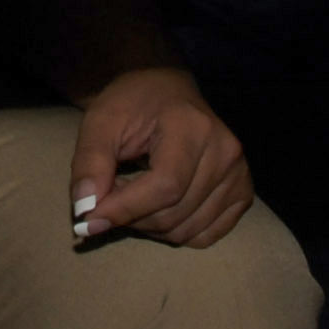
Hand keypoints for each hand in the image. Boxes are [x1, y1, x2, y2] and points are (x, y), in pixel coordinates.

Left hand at [69, 66, 255, 250]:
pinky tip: (158, 205)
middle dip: (131, 216)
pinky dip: (173, 231)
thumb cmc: (133, 103)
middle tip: (108, 197)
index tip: (89, 218)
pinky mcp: (242, 192)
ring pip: (185, 231)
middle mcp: (226, 150)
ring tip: (132, 196)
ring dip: (148, 226)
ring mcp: (239, 174)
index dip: (125, 209)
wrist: (167, 91)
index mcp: (193, 125)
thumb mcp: (101, 120)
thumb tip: (86, 210)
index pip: (165, 186)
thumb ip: (90, 162)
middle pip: (174, 213)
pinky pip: (204, 236)